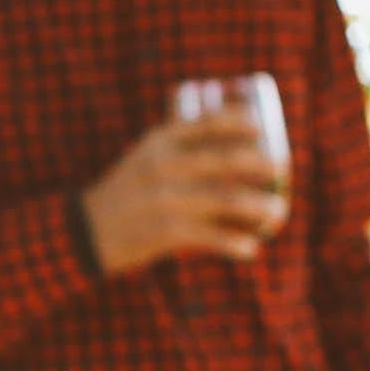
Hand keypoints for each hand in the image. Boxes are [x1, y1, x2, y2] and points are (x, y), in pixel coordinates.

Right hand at [78, 109, 292, 274]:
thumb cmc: (126, 192)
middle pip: (225, 160)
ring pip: (225, 200)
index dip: (240, 122)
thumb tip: (227, 141)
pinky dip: (234, 244)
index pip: (207, 123)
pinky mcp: (164, 232)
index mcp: (159, 141)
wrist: (87, 231)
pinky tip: (252, 248)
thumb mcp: (144, 158)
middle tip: (282, 168)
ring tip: (280, 211)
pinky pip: (210, 237)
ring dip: (259, 206)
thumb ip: (177, 148)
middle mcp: (163, 165)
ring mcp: (165, 199)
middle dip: (262, 163)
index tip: (262, 128)